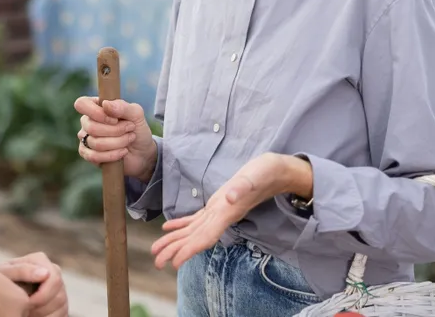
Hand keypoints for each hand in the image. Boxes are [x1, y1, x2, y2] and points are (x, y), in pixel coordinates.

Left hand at [0, 252, 68, 316]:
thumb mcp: (4, 274)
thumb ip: (22, 270)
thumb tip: (45, 273)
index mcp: (40, 261)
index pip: (54, 280)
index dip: (42, 296)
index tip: (26, 303)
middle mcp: (53, 272)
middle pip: (60, 296)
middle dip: (41, 308)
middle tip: (24, 310)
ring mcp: (59, 288)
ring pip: (62, 307)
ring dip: (44, 315)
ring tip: (27, 313)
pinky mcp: (60, 303)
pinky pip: (62, 315)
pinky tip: (34, 316)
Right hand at [74, 96, 156, 181]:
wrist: (142, 152)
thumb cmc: (137, 129)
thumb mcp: (136, 114)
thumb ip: (123, 107)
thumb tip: (106, 104)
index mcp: (95, 106)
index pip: (82, 104)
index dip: (97, 113)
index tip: (115, 119)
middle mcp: (87, 121)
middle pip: (91, 127)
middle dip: (116, 131)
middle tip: (130, 129)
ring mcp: (86, 139)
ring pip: (95, 143)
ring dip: (118, 142)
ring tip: (129, 139)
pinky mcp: (88, 155)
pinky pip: (93, 156)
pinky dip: (112, 155)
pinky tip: (122, 152)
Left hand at [151, 153, 292, 269]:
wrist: (277, 171)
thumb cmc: (266, 173)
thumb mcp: (256, 176)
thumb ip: (243, 187)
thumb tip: (230, 196)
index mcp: (227, 213)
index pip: (206, 237)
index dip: (190, 250)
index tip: (174, 263)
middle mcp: (222, 216)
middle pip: (196, 238)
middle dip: (176, 250)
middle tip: (156, 262)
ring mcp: (220, 212)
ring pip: (194, 231)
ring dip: (175, 240)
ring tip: (157, 249)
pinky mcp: (218, 205)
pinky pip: (197, 219)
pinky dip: (182, 224)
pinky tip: (169, 228)